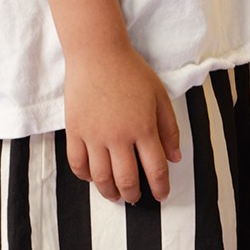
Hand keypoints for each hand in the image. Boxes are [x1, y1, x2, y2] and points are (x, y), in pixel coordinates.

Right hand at [64, 45, 180, 203]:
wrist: (96, 51)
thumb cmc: (130, 72)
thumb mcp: (159, 97)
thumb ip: (169, 129)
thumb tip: (175, 158)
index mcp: (143, 128)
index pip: (156, 170)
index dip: (161, 188)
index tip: (161, 195)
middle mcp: (118, 136)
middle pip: (127, 179)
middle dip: (133, 195)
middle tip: (135, 198)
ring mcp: (94, 134)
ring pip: (101, 177)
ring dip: (110, 192)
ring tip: (115, 195)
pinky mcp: (75, 130)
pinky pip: (77, 163)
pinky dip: (86, 176)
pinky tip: (93, 177)